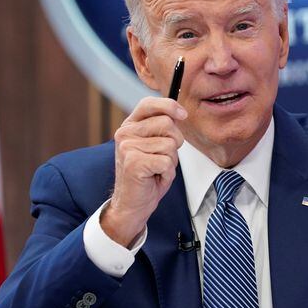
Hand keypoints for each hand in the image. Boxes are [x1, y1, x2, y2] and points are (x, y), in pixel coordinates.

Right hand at [101, 97, 186, 246]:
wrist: (132, 204)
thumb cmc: (148, 175)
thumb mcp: (155, 146)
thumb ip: (163, 128)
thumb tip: (180, 113)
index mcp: (129, 126)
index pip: (149, 103)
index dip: (169, 105)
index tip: (183, 115)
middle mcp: (124, 133)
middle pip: (166, 123)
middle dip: (175, 142)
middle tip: (163, 158)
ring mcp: (127, 147)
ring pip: (169, 145)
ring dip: (170, 161)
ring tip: (157, 169)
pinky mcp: (133, 163)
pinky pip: (167, 161)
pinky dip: (167, 173)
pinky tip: (154, 178)